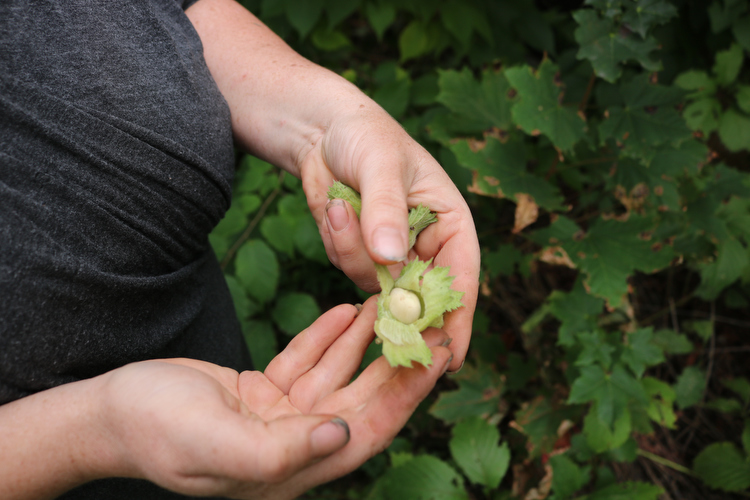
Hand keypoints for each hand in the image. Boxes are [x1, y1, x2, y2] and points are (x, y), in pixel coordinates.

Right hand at [97, 298, 451, 498]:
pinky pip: (306, 363)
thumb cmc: (153, 430)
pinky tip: (346, 311)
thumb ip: (277, 451)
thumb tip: (344, 437)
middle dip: (396, 362)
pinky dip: (326, 338)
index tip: (438, 356)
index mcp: (289, 470)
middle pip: (361, 401)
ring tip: (391, 304)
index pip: (366, 432)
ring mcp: (279, 419)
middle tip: (427, 322)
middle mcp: (293, 447)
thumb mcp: (212, 444)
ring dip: (364, 342)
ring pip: (337, 377)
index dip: (405, 396)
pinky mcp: (263, 394)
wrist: (107, 412)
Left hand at [299, 107, 479, 371]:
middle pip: (421, 295)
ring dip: (352, 251)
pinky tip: (335, 206)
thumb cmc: (367, 136)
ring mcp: (392, 252)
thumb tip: (391, 257)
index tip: (450, 358)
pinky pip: (348, 268)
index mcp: (450, 222)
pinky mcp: (361, 253)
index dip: (457, 319)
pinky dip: (337, 242)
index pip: (461, 278)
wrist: (323, 131)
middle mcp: (426, 243)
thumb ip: (386, 209)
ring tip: (341, 202)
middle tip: (383, 326)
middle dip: (398, 302)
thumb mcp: (381, 164)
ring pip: (376, 283)